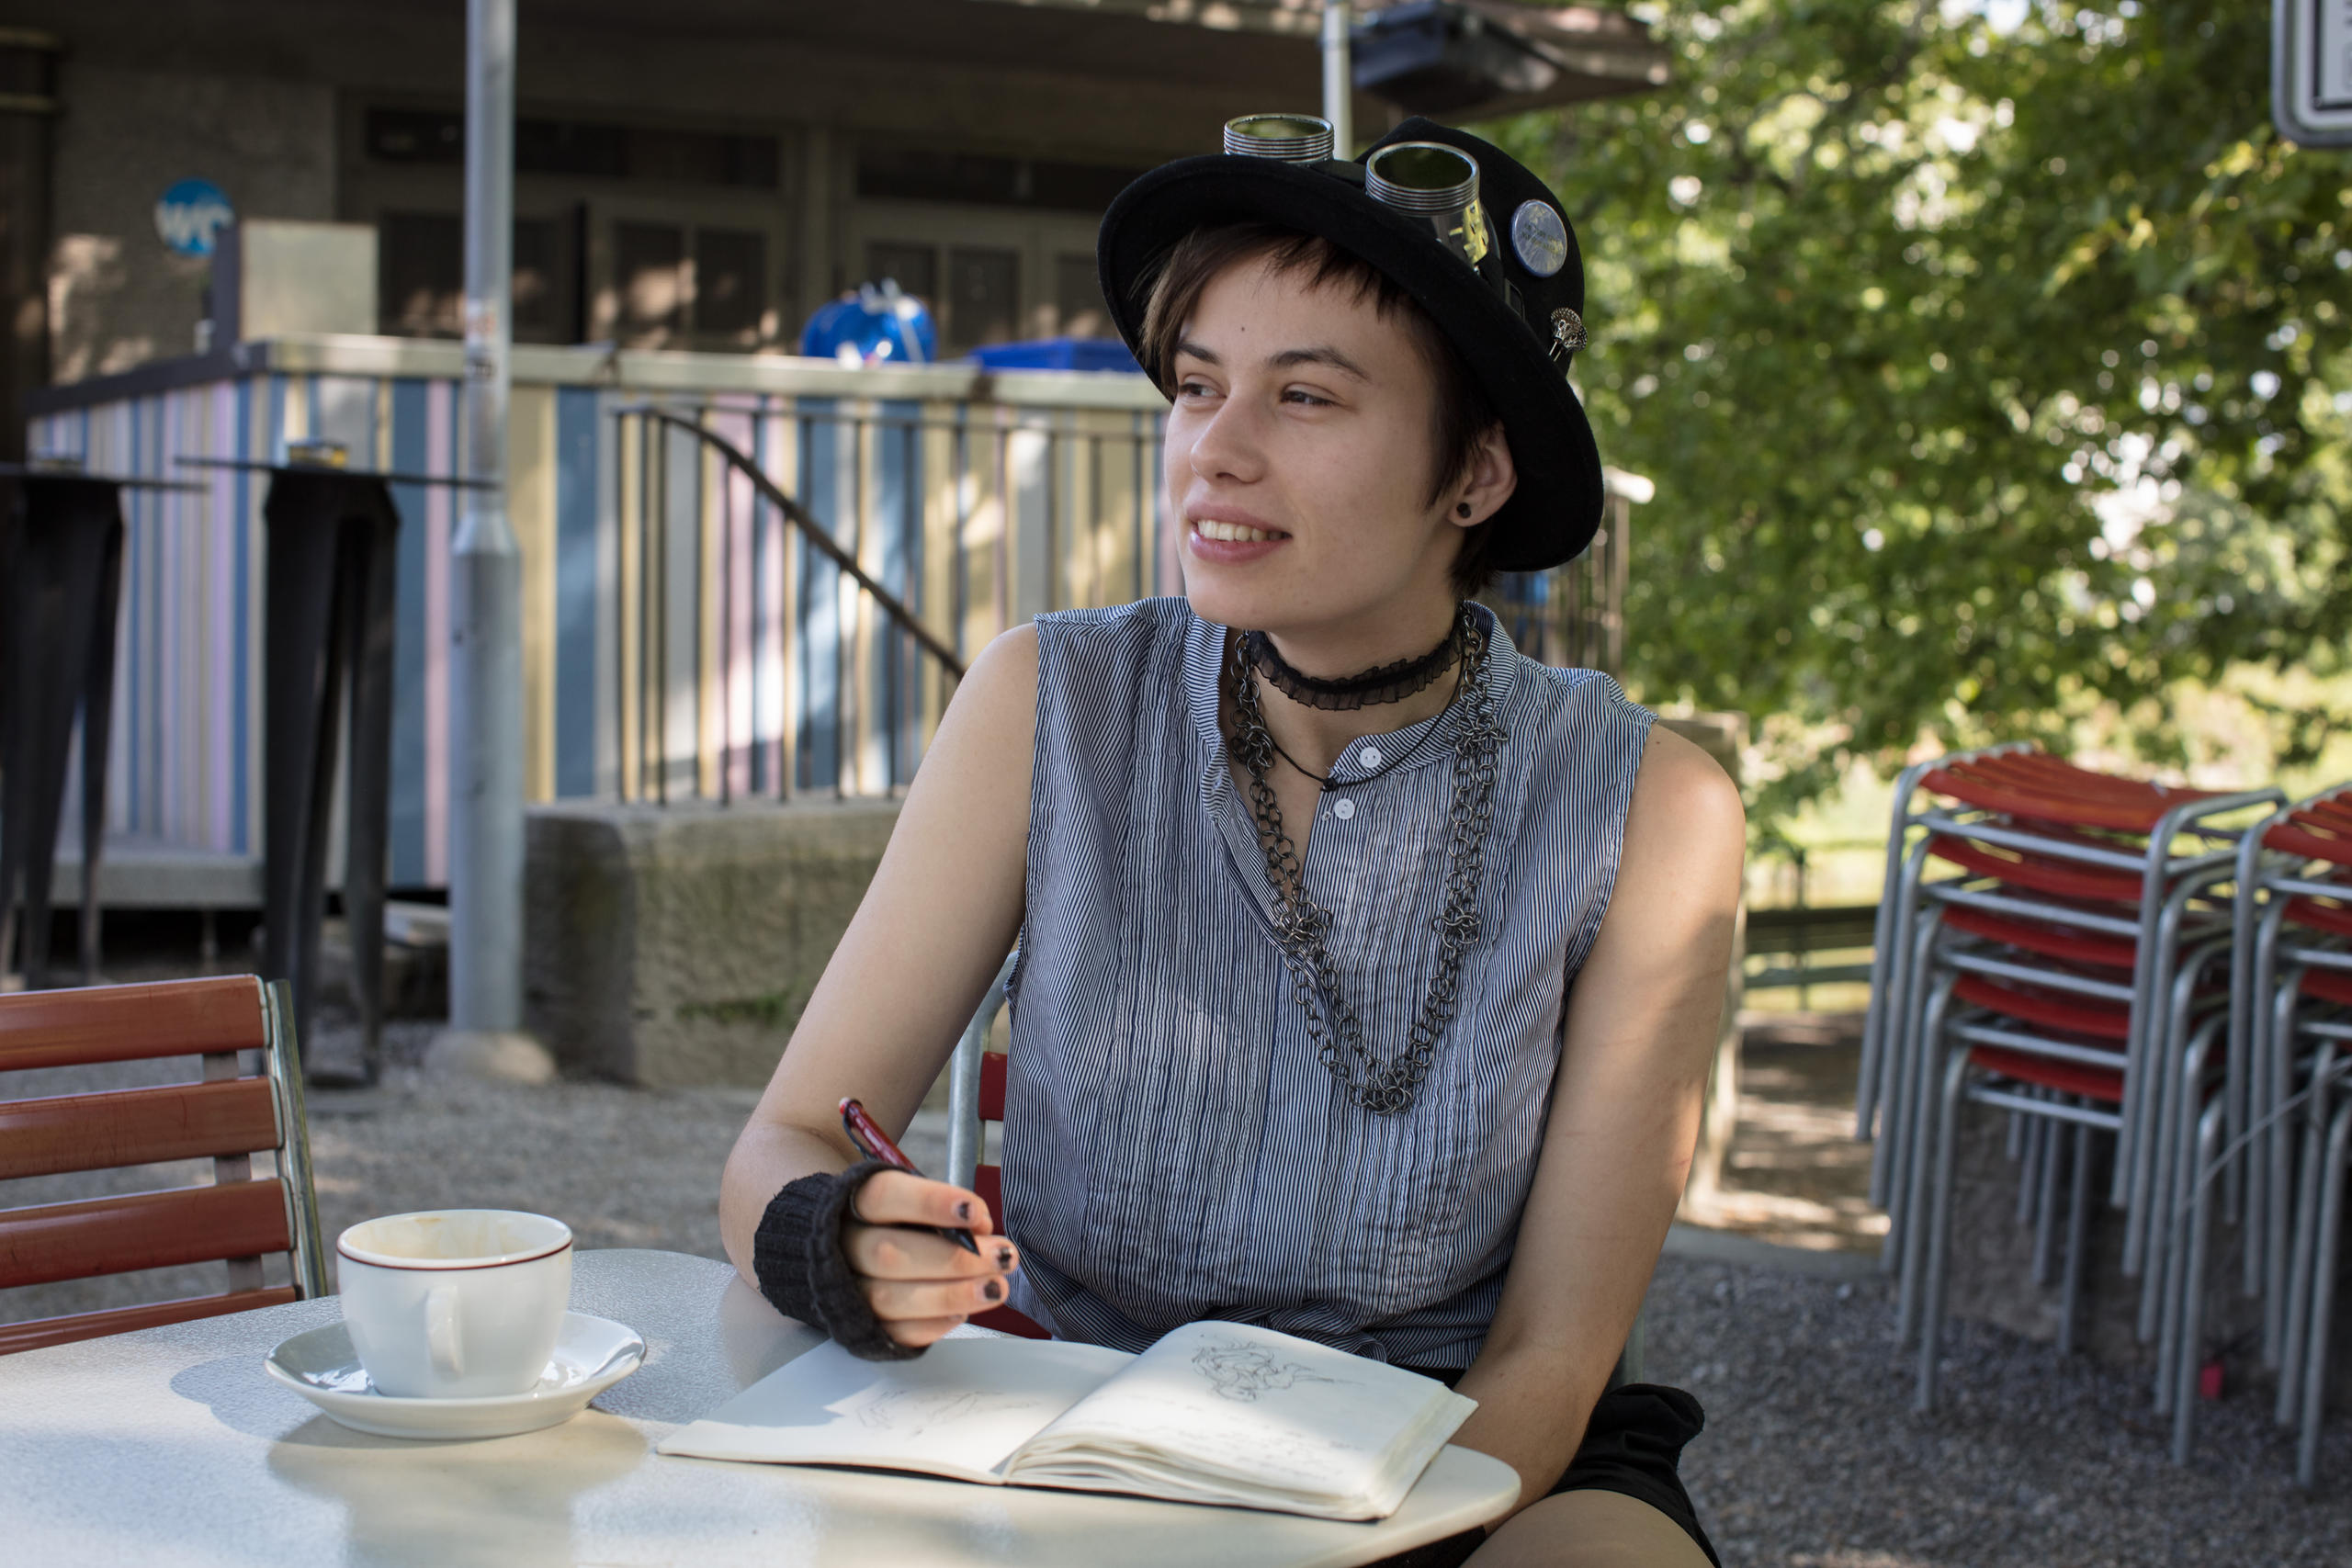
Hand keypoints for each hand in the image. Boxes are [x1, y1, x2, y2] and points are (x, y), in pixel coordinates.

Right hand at [844, 1170, 1020, 1348]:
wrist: (852, 1255)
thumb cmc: (897, 1221)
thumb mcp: (916, 1200)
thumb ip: (945, 1207)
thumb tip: (980, 1226)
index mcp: (852, 1203)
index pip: (883, 1196)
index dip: (929, 1202)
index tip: (974, 1210)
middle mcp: (843, 1246)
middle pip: (888, 1254)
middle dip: (953, 1259)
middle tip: (1002, 1255)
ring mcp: (848, 1289)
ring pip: (890, 1298)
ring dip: (951, 1294)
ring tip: (995, 1287)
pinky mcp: (862, 1326)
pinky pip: (894, 1332)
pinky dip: (933, 1324)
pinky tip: (962, 1312)